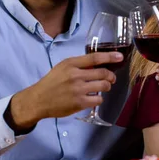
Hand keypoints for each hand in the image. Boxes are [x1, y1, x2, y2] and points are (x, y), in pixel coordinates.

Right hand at [6, 52, 123, 130]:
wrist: (39, 100)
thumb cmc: (52, 82)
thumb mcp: (62, 67)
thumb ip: (79, 65)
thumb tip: (98, 64)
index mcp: (71, 64)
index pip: (94, 58)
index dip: (109, 57)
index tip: (120, 57)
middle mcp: (75, 75)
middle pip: (103, 73)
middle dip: (111, 76)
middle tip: (111, 78)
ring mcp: (78, 90)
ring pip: (103, 86)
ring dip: (106, 86)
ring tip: (102, 87)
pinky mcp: (79, 103)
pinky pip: (98, 99)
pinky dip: (98, 98)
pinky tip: (93, 97)